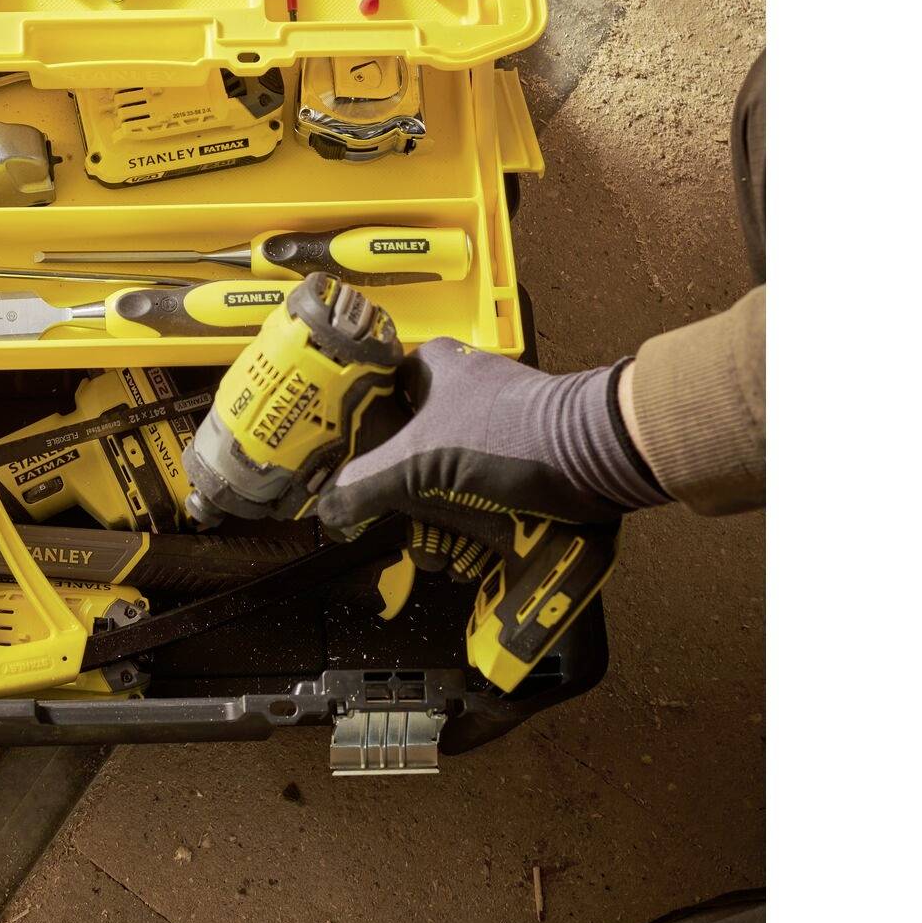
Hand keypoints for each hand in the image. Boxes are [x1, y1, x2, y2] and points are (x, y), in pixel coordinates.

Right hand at [313, 339, 668, 540]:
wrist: (594, 456)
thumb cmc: (503, 435)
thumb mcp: (421, 459)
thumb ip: (367, 483)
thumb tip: (327, 510)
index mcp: (432, 365)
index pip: (374, 393)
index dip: (355, 432)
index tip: (341, 472)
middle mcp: (461, 388)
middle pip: (408, 443)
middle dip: (397, 494)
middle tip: (387, 526)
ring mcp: (493, 423)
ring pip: (444, 474)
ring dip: (434, 519)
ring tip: (431, 557)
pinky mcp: (521, 457)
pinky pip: (480, 492)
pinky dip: (470, 525)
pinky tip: (464, 557)